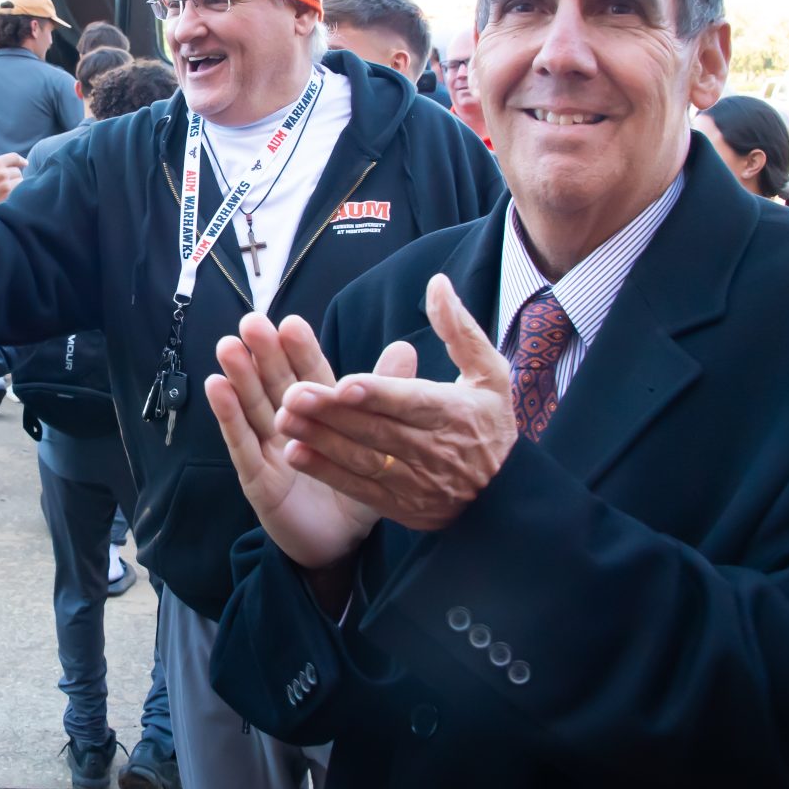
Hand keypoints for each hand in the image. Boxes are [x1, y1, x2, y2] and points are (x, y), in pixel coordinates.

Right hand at [0, 143, 25, 203]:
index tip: (24, 163)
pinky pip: (18, 191)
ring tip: (7, 188)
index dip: (21, 160)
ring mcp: (7, 186)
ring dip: (16, 183)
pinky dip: (16, 192)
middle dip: (14, 174)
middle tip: (7, 180)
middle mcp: (3, 173)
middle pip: (18, 170)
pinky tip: (9, 195)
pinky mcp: (9, 197)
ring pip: (20, 181)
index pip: (14, 157)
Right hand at [206, 312, 381, 569]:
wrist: (342, 543)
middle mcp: (290, 425)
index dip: (299, 350)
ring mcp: (269, 449)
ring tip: (228, 347)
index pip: (310, 375)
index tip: (291, 323)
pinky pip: (241, 444)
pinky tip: (216, 387)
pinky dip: (228, 416)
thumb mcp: (377, 440)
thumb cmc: (358, 486)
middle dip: (263, 354)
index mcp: (321, 413)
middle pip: (275, 384)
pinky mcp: (256, 477)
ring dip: (240, 377)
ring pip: (253, 407)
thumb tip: (406, 347)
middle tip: (252, 322)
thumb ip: (387, 395)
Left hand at [276, 275, 517, 530]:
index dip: (378, 393)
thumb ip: (460, 330)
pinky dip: (326, 472)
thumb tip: (437, 284)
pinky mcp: (399, 504)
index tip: (343, 383)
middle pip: (376, 430)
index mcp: (453, 413)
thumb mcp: (490, 375)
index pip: (411, 402)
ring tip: (282, 419)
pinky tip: (295, 453)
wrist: (505, 499)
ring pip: (362, 459)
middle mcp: (433, 449)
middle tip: (291, 393)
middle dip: (332, 413)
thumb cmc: (491, 425)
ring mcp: (414, 481)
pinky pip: (358, 489)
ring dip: (320, 440)